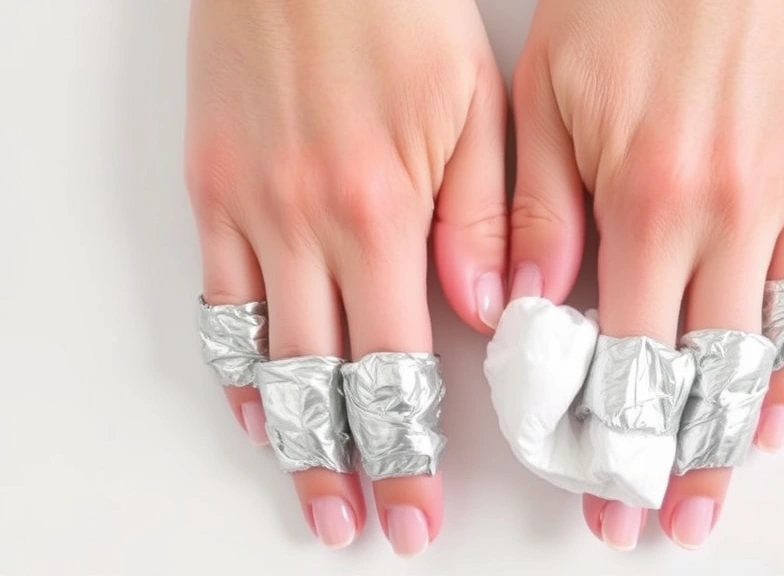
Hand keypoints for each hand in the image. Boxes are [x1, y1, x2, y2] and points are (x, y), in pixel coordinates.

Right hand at [185, 0, 505, 553]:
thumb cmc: (395, 9)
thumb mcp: (475, 103)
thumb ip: (485, 217)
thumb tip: (487, 313)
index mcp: (384, 211)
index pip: (397, 366)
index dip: (408, 449)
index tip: (416, 507)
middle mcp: (307, 224)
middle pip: (327, 380)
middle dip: (351, 467)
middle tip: (363, 527)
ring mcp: (248, 210)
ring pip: (264, 356)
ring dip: (290, 439)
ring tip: (310, 496)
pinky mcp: (210, 189)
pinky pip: (216, 300)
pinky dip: (236, 365)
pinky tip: (256, 407)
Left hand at [510, 0, 783, 548]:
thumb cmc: (626, 1)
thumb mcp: (546, 96)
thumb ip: (534, 211)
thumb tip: (522, 310)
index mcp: (640, 197)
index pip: (621, 352)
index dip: (605, 430)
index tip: (591, 484)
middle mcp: (718, 213)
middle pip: (691, 372)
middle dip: (663, 460)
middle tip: (646, 523)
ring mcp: (779, 201)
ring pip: (757, 351)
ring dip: (728, 438)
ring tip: (706, 499)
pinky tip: (772, 414)